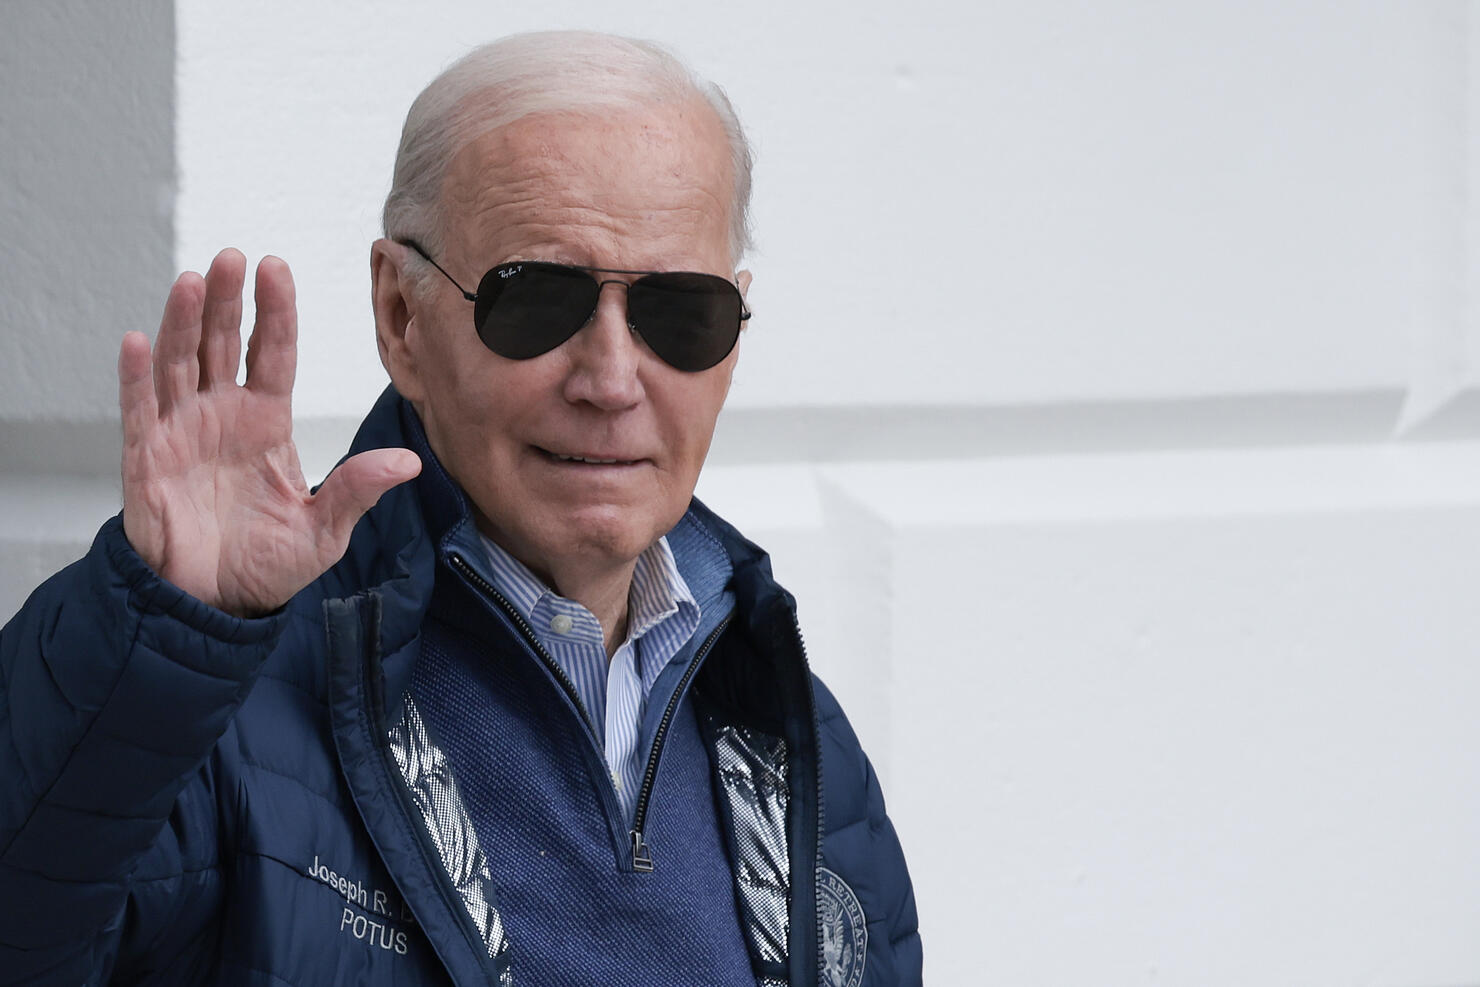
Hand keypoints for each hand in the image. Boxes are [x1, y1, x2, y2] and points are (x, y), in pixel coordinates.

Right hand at [118, 249, 420, 616]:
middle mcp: (222, 416)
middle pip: (224, 345)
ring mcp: (181, 432)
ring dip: (184, 322)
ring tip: (195, 280)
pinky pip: (138, 410)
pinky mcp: (145, 459)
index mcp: (267, 423)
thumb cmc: (266, 564)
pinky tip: (138, 339)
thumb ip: (358, 490)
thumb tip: (410, 462)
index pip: (274, 354)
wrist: (214, 605)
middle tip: (234, 258)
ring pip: (180, 364)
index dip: (276, 312)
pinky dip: (136, 376)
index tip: (277, 266)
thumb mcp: (324, 530)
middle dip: (229, 301)